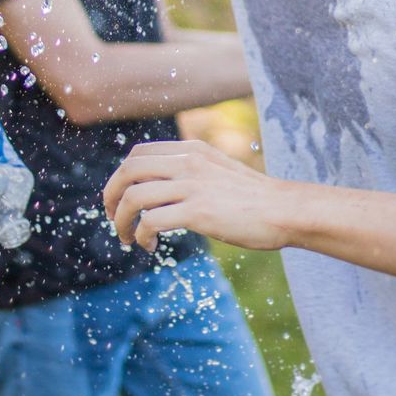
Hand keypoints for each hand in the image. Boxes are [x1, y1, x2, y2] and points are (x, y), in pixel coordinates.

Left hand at [103, 139, 293, 252]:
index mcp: (191, 150)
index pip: (138, 154)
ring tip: (127, 238)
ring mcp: (192, 186)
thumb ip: (191, 171)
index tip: (121, 198)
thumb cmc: (254, 198)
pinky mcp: (198, 212)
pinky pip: (151, 221)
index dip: (121, 177)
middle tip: (112, 218)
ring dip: (121, 220)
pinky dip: (142, 235)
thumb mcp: (219, 170)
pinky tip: (149, 246)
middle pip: (128, 170)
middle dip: (110, 195)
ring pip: (134, 197)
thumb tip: (162, 186)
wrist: (285, 210)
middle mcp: (188, 162)